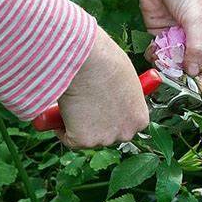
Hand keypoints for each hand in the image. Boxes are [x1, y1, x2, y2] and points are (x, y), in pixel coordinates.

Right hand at [55, 28, 148, 147]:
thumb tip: (113, 96)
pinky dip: (61, 127)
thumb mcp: (127, 80)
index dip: (112, 114)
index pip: (126, 124)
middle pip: (109, 133)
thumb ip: (124, 96)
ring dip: (80, 124)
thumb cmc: (106, 61)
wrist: (87, 60)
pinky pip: (68, 138)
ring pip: (88, 136)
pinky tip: (61, 110)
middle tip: (85, 104)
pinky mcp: (82, 140)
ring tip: (75, 101)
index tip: (103, 105)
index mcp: (140, 118)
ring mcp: (104, 138)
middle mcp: (126, 133)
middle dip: (98, 123)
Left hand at [138, 0, 201, 91]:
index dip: (201, 82)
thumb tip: (191, 73)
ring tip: (161, 61)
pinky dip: (154, 55)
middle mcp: (193, 42)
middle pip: (188, 69)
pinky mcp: (159, 34)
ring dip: (165, 66)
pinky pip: (157, 53)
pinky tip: (154, 48)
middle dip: (180, 75)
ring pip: (171, 63)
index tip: (191, 91)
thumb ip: (195, 47)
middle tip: (170, 78)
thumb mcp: (195, 19)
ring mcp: (175, 39)